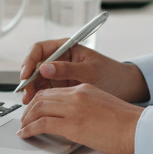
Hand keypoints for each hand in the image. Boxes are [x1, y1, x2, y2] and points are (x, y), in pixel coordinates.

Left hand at [17, 84, 143, 153]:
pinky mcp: (73, 125)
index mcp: (84, 88)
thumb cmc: (125, 123)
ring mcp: (74, 109)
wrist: (138, 129)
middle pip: (42, 97)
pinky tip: (26, 134)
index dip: (38, 101)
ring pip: (38, 108)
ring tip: (23, 128)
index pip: (53, 91)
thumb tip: (70, 119)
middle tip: (23, 120)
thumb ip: (84, 107)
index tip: (32, 110)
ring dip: (26, 119)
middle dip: (28, 109)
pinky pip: (42, 124)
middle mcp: (77, 95)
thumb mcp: (102, 107)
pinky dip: (29, 129)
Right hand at [18, 40, 149, 104]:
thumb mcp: (90, 71)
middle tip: (26, 93)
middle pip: (35, 66)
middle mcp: (60, 59)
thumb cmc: (112, 75)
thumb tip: (44, 68)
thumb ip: (67, 69)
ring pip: (37, 80)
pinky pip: (44, 91)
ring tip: (28, 102)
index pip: (40, 49)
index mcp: (67, 48)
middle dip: (28, 78)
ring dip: (31, 90)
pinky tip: (36, 105)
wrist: (126, 89)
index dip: (30, 60)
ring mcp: (59, 74)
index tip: (27, 74)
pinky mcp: (61, 88)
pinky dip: (38, 98)